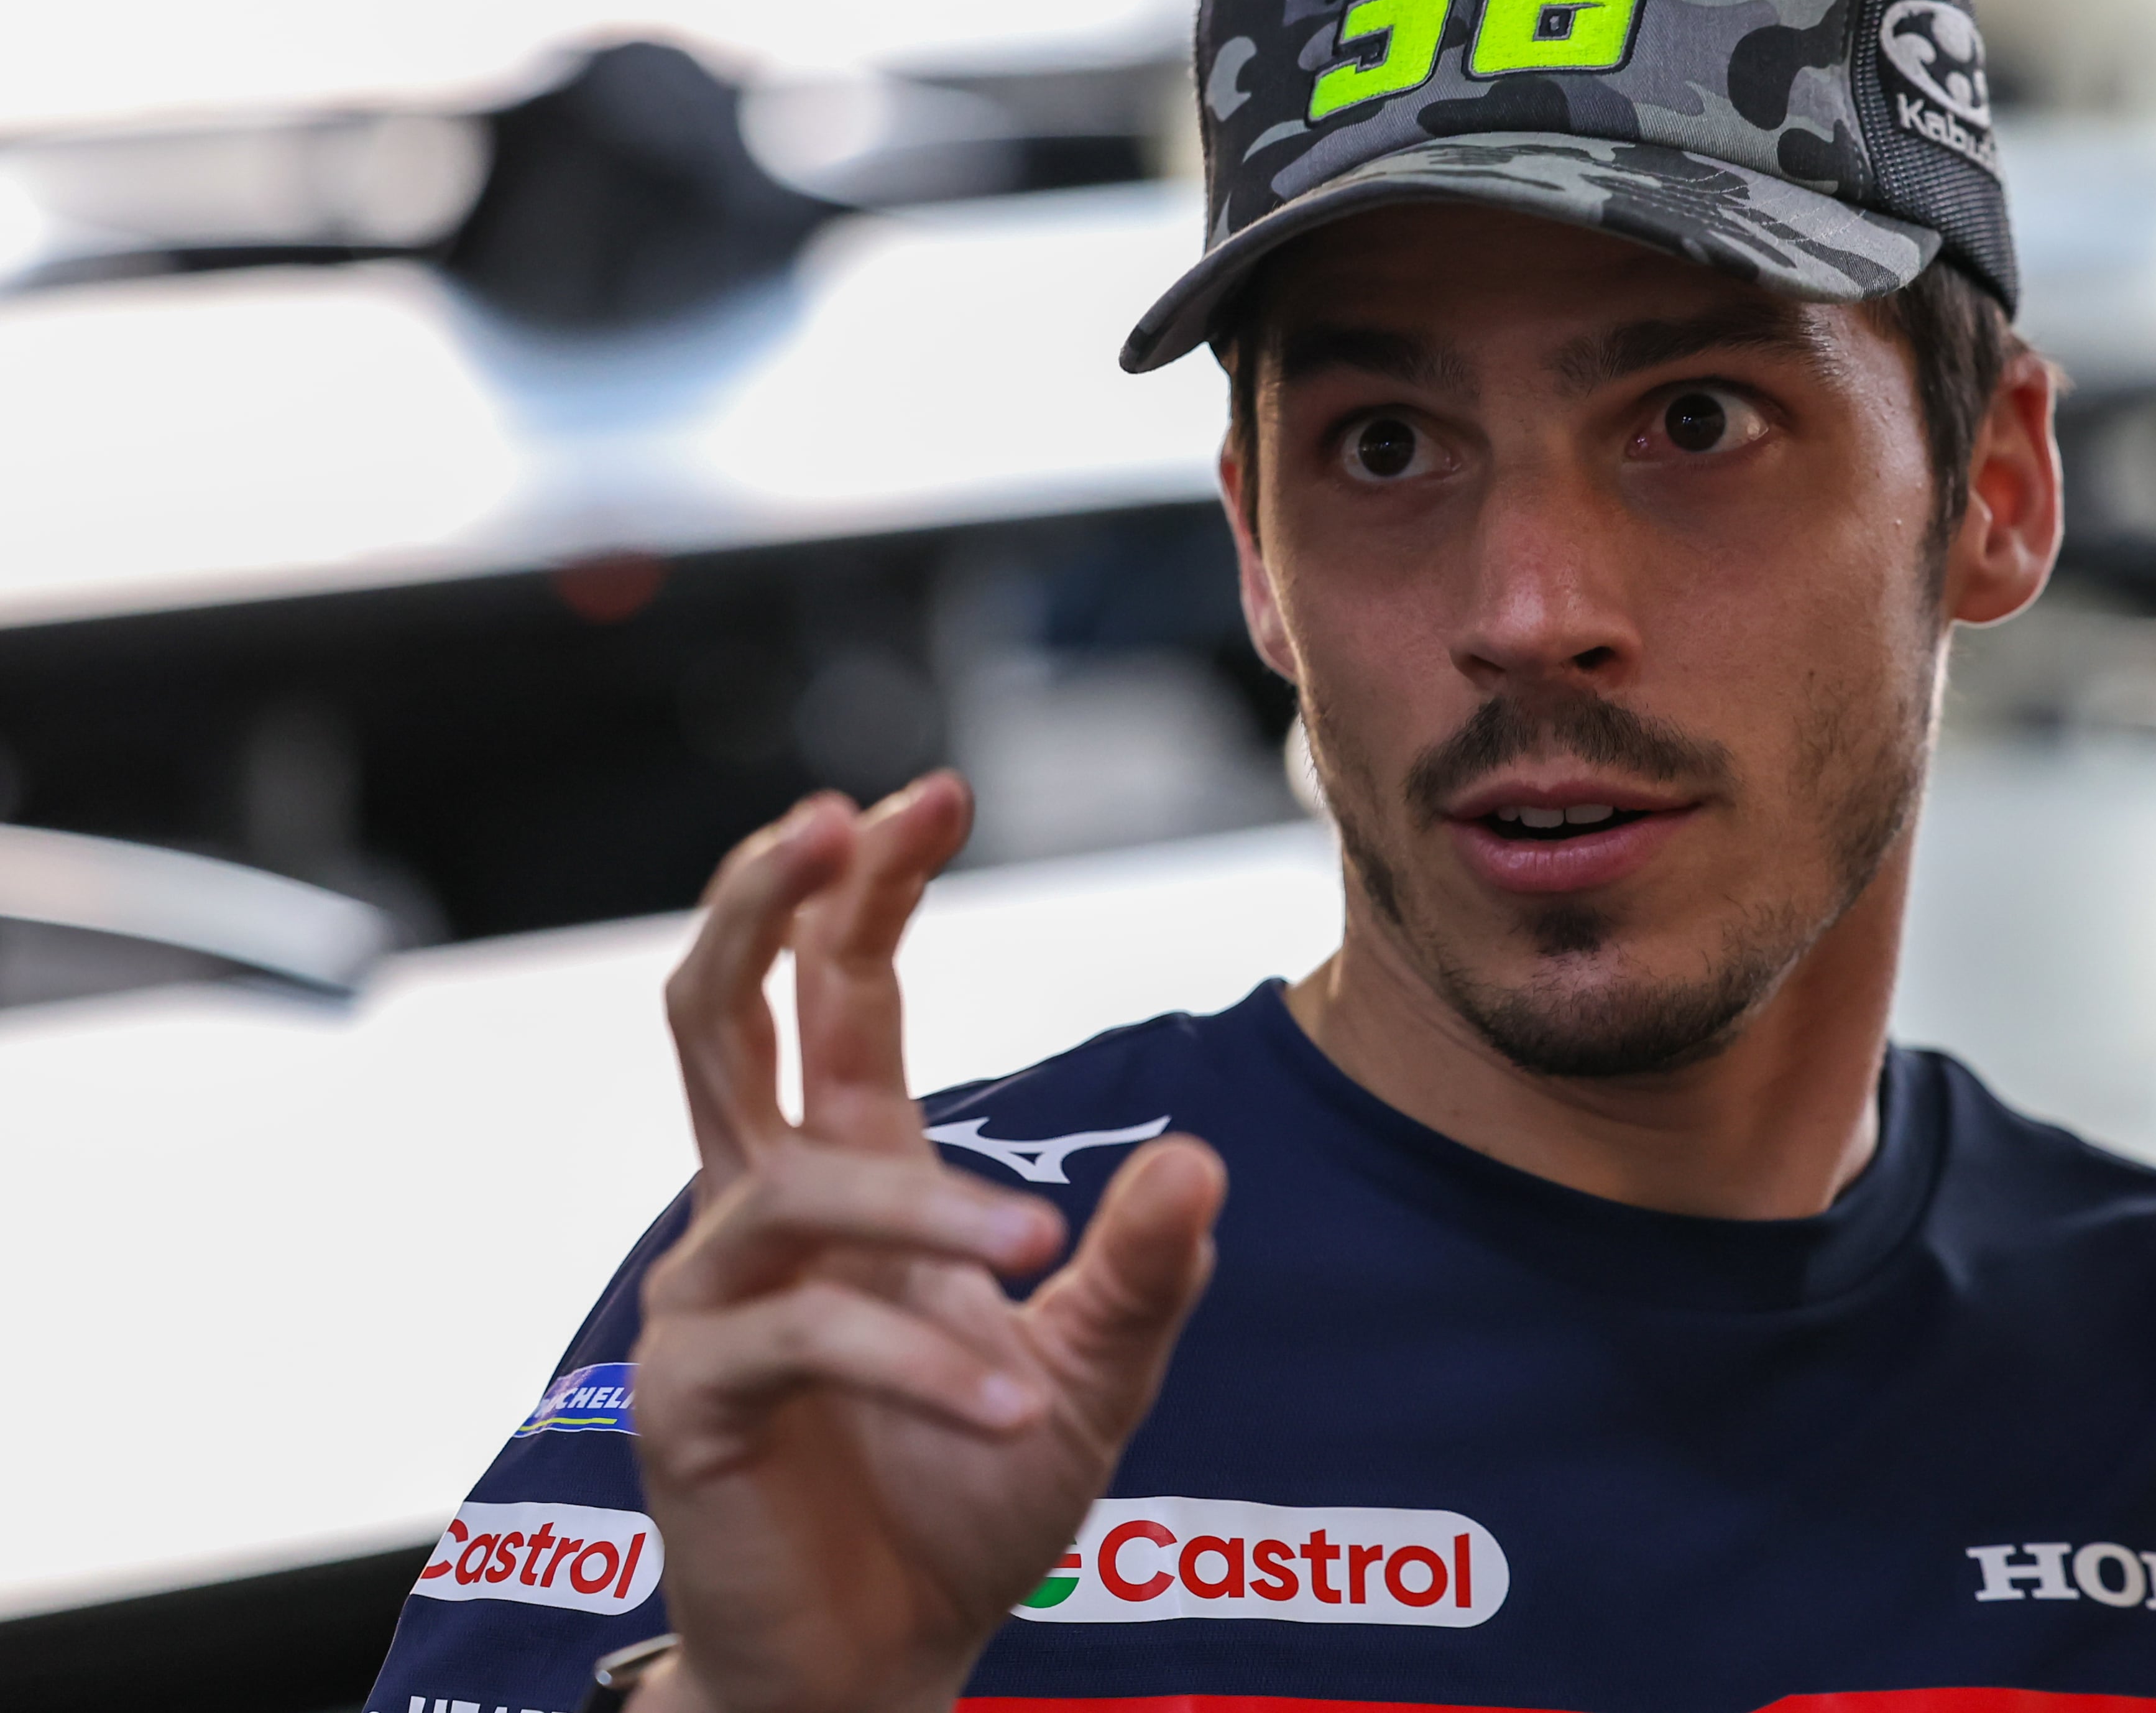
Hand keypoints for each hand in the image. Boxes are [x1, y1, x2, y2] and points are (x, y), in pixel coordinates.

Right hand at [626, 776, 1223, 1712]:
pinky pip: (807, 1338)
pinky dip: (922, 1363)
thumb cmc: (967, 1495)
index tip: (936, 792)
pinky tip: (1015, 1401)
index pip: (833, 987)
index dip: (865, 884)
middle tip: (835, 818)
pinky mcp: (693, 1393)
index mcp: (850, 1172)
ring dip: (926, 1210)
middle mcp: (763, 1209)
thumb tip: (1199, 1157)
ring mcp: (714, 1296)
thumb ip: (1144, 1267)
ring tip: (1042, 1251)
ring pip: (792, 1183)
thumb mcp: (1091, 1367)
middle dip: (765, 900)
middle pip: (718, 1009)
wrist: (887, 1660)